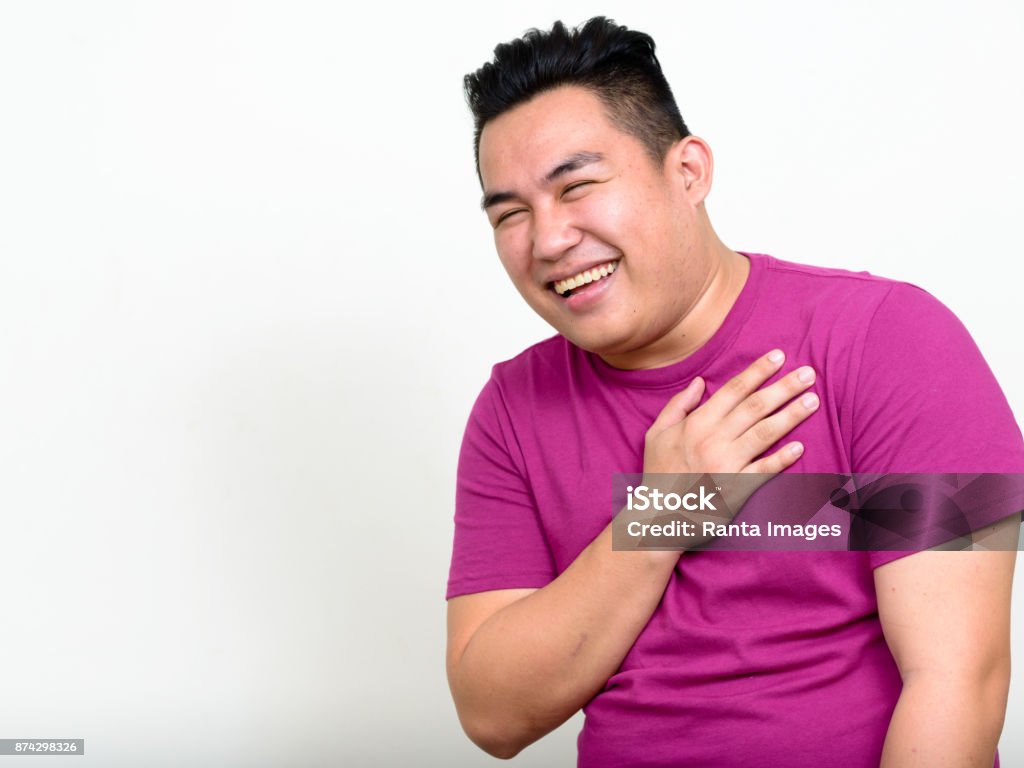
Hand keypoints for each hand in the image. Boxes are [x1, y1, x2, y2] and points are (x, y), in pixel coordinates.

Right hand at [644, 348, 816, 475]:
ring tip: (812, 400)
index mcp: (696, 424)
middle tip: (808, 373)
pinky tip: (799, 447)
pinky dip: (782, 458)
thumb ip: (678, 405)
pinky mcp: (737, 489)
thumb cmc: (658, 472)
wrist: (659, 516)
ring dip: (792, 415)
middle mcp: (714, 440)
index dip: (757, 371)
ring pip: (765, 433)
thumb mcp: (657, 433)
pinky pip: (764, 470)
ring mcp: (727, 464)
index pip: (733, 390)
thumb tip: (699, 382)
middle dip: (784, 387)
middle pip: (756, 407)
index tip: (778, 356)